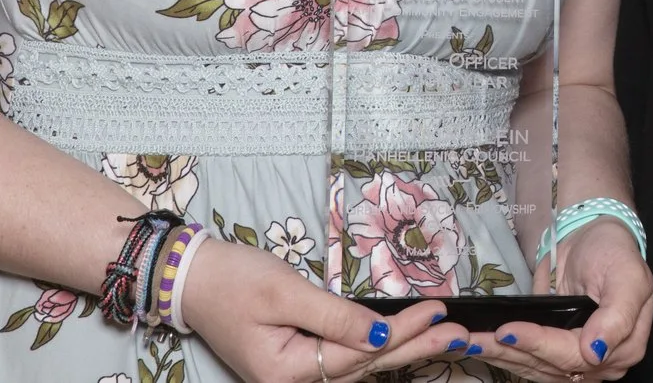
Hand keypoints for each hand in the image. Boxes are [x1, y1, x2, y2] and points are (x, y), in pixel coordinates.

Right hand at [179, 237, 453, 380]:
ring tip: (445, 336)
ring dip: (403, 349)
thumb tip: (381, 335)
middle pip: (364, 367)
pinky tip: (408, 341)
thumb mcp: (285, 292)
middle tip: (461, 335)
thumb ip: (335, 317)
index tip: (438, 312)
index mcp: (284, 373)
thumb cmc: (233, 280)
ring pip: (359, 366)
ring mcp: (293, 376)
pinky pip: (345, 361)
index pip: (357, 354)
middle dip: (416, 347)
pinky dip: (378, 349)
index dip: (401, 333)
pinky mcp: (298, 362)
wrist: (191, 279)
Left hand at [477, 220, 652, 380]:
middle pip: (550, 366)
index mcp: (624, 348)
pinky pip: (528, 361)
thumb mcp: (627, 275)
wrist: (595, 238)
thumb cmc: (614, 251)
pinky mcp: (554, 353)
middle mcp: (600, 362)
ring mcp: (575, 360)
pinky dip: (503, 354)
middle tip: (475, 338)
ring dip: (500, 356)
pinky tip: (480, 345)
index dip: (539, 344)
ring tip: (470, 341)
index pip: (574, 355)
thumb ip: (618, 316)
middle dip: (511, 351)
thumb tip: (595, 352)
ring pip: (534, 368)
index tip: (508, 330)